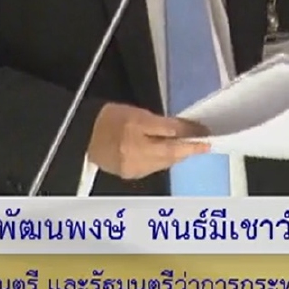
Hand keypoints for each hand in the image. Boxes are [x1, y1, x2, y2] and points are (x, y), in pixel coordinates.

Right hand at [87, 102, 210, 179]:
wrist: (81, 136)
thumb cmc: (109, 118)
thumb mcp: (136, 113)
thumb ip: (162, 123)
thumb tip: (187, 129)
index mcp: (135, 135)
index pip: (171, 139)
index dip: (191, 139)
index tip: (207, 137)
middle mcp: (135, 156)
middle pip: (169, 155)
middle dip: (186, 149)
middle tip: (201, 142)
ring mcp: (132, 169)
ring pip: (163, 163)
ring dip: (176, 156)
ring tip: (187, 147)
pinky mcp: (129, 175)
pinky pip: (154, 168)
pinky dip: (163, 160)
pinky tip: (166, 154)